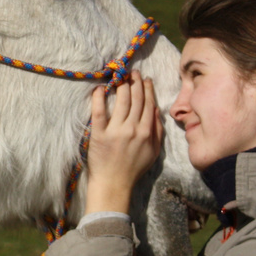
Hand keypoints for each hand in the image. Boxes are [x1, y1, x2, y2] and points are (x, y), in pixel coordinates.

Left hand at [84, 77, 162, 214]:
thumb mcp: (154, 151)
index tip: (145, 79)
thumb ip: (157, 130)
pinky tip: (100, 88)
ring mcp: (115, 130)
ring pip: (120, 101)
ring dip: (121, 85)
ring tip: (120, 76)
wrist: (114, 184)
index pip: (148, 104)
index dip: (147, 88)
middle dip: (134, 82)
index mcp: (146, 131)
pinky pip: (99, 112)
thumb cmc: (134, 169)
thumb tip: (156, 110)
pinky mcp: (99, 134)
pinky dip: (99, 98)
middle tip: (132, 72)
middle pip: (135, 99)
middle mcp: (132, 128)